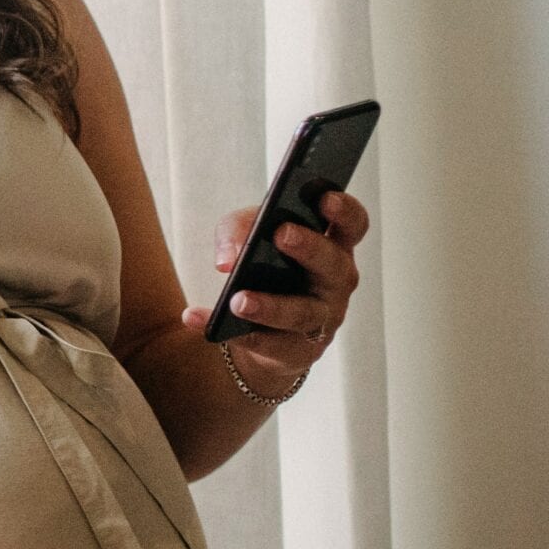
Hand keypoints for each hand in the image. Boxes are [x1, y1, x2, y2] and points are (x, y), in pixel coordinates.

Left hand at [178, 190, 370, 386]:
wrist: (257, 326)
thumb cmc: (263, 266)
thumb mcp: (247, 235)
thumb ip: (238, 230)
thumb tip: (228, 259)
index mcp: (331, 246)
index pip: (351, 226)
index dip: (344, 211)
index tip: (325, 198)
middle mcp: (335, 283)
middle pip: (332, 265)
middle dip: (309, 248)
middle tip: (282, 234)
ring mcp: (321, 319)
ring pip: (302, 312)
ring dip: (270, 305)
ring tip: (237, 299)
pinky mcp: (297, 350)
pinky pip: (267, 343)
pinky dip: (229, 331)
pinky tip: (196, 318)